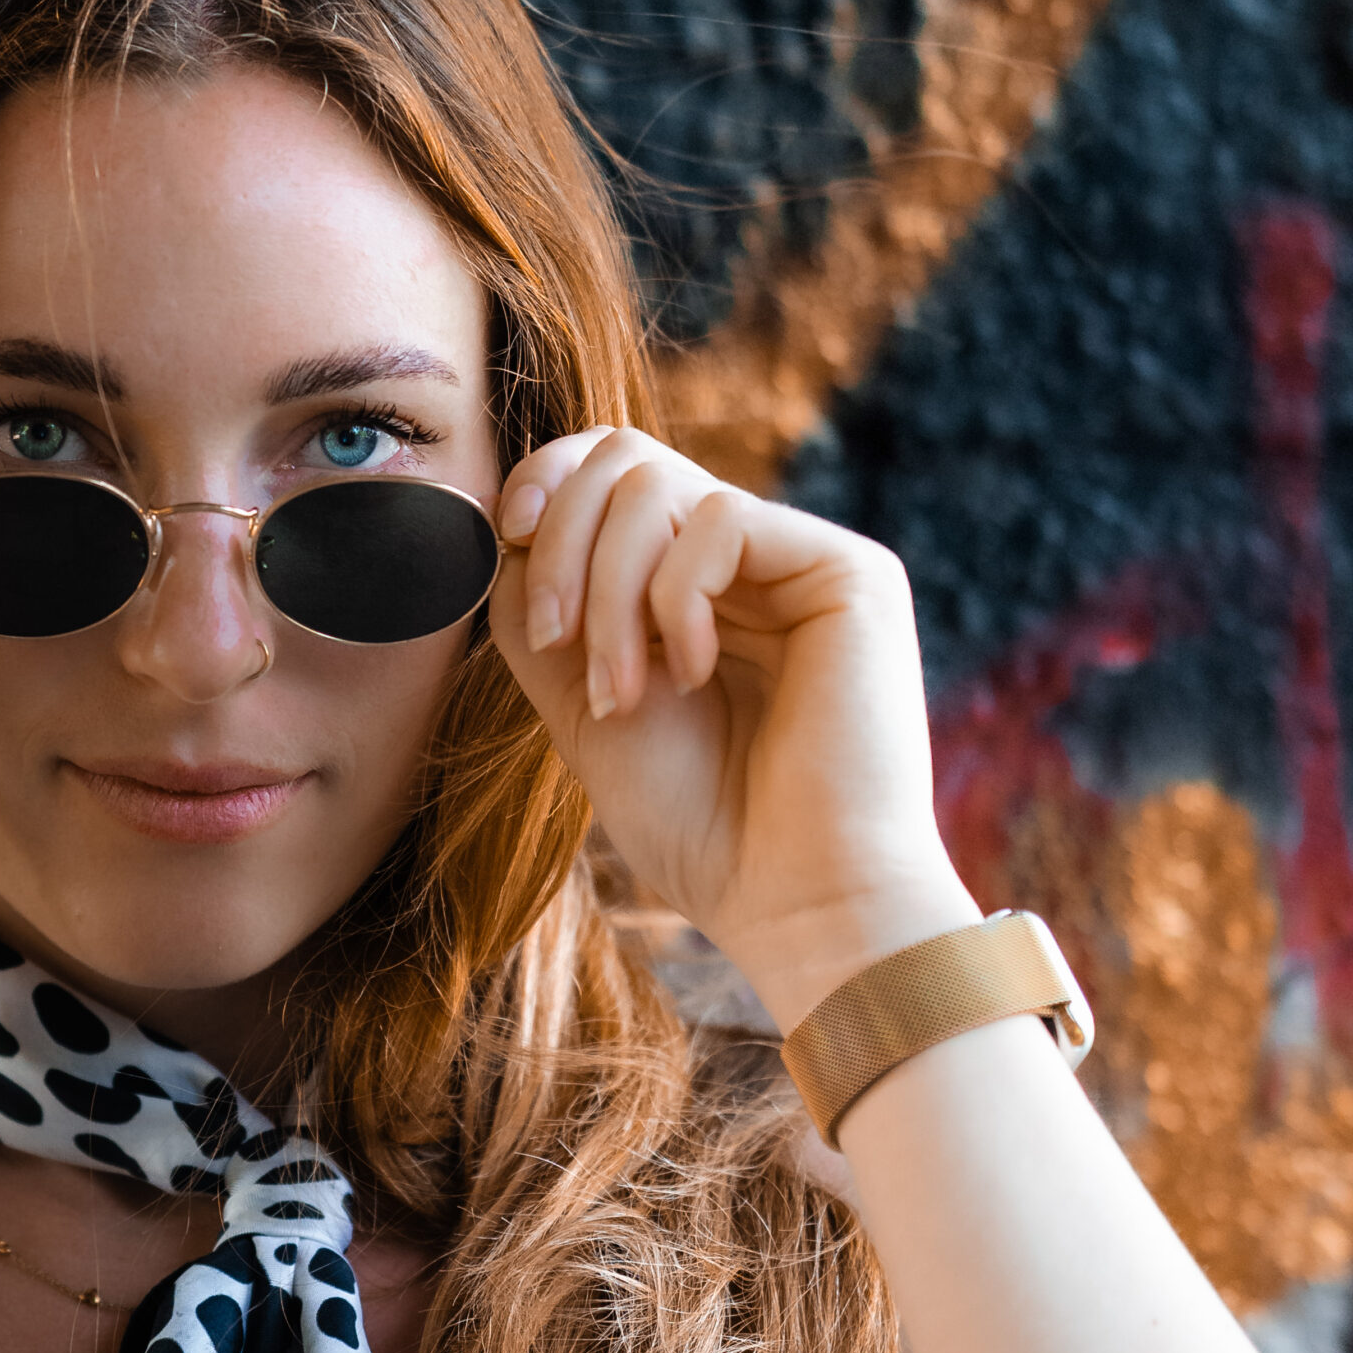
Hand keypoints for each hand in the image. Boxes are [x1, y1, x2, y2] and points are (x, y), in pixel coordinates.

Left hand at [488, 427, 979, 1028]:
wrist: (788, 898)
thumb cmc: (697, 821)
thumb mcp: (580, 701)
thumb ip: (539, 611)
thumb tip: (503, 523)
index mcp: (691, 582)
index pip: (609, 471)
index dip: (545, 480)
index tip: (506, 535)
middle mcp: (748, 559)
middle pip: (623, 455)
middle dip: (561, 541)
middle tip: (557, 643)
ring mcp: (798, 560)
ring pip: (656, 484)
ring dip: (607, 589)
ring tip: (622, 689)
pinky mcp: (849, 571)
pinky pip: (720, 520)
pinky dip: (675, 599)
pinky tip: (695, 675)